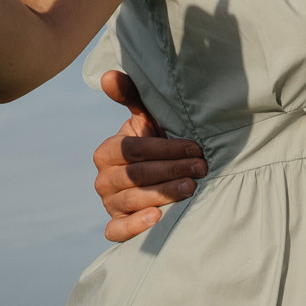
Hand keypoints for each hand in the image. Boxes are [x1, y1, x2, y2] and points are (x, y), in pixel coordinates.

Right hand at [92, 69, 205, 241]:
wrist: (164, 179)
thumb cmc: (159, 145)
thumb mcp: (149, 120)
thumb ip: (132, 97)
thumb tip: (108, 75)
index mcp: (107, 152)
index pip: (134, 150)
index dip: (165, 149)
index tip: (195, 148)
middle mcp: (103, 179)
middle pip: (135, 175)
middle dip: (171, 170)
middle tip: (201, 168)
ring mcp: (108, 204)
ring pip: (131, 201)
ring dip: (163, 194)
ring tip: (191, 188)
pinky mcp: (115, 227)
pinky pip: (117, 231)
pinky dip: (135, 226)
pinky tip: (157, 218)